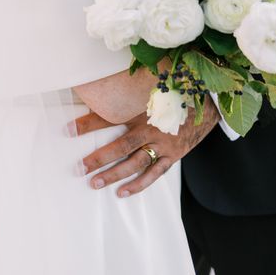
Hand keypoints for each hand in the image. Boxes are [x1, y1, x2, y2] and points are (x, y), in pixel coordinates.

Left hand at [73, 99, 219, 197]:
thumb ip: (129, 88)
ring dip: (115, 174)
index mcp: (144, 108)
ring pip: (135, 163)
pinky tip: (122, 192)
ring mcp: (164, 144)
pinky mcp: (173, 155)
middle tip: (79, 168)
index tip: (67, 129)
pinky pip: (154, 173)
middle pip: (121, 146)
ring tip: (95, 183)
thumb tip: (103, 84)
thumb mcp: (151, 87)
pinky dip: (138, 184)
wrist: (207, 101)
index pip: (110, 117)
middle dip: (99, 157)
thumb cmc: (176, 91)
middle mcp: (152, 127)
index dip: (88, 122)